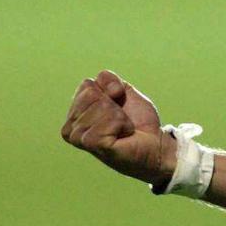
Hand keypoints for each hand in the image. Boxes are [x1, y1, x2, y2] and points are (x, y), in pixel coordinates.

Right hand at [60, 70, 175, 183]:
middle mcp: (70, 128)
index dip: (111, 89)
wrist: (154, 143)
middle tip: (120, 120)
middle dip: (114, 104)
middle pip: (92, 94)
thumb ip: (107, 79)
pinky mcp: (93, 146)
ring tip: (122, 130)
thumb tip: (107, 89)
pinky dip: (123, 124)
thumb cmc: (137, 120)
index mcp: (74, 113)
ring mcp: (79, 138)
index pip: (87, 84)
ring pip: (102, 105)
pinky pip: (110, 119)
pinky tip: (122, 137)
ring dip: (120, 116)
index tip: (117, 106)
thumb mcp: (122, 90)